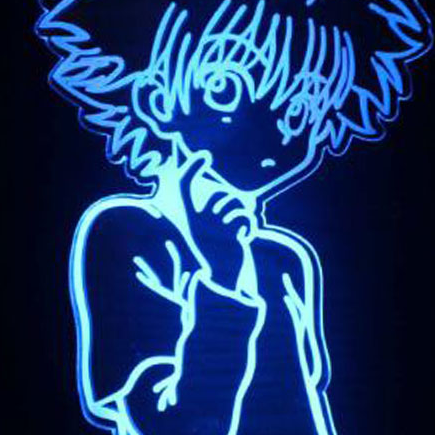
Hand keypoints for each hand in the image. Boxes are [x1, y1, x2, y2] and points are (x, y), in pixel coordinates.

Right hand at [179, 154, 255, 291]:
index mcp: (191, 218)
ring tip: (242, 229)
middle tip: (238, 220)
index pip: (185, 187)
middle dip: (235, 203)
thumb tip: (237, 197)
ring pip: (236, 205)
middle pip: (222, 195)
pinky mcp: (229, 235)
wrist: (222, 279)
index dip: (191, 169)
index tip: (204, 155)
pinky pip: (245, 218)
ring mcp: (214, 227)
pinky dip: (250, 226)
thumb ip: (220, 213)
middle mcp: (200, 220)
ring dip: (244, 215)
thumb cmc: (218, 251)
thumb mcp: (213, 231)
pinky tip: (245, 238)